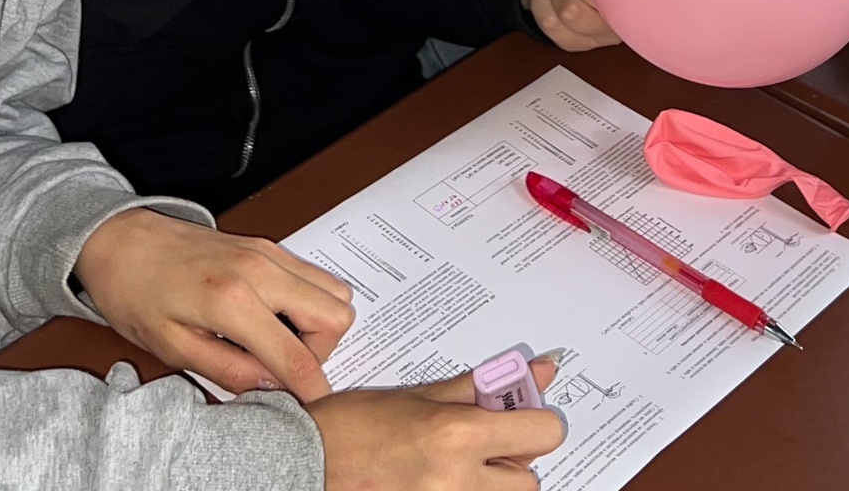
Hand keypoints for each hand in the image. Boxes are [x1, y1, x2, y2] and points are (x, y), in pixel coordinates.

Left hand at [74, 207, 354, 401]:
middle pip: (336, 317)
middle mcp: (260, 269)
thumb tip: (270, 387)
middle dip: (320, 353)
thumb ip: (226, 371)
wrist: (120, 240)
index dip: (313, 390)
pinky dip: (310, 303)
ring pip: (335, 293)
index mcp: (231, 300)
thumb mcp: (170, 346)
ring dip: (319, 325)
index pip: (296, 355)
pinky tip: (272, 319)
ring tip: (277, 343)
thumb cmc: (135, 291)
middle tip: (283, 367)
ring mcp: (268, 252)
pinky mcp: (268, 246)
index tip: (314, 407)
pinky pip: (314, 276)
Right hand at [310, 361, 565, 490]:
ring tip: (449, 467)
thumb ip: (482, 387)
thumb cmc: (354, 427)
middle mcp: (457, 480)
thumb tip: (539, 370)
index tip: (520, 419)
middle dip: (510, 462)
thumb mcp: (420, 395)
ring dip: (487, 483)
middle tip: (478, 448)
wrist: (304, 464)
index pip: (544, 434)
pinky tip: (432, 481)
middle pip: (528, 481)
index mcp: (458, 435)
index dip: (535, 423)